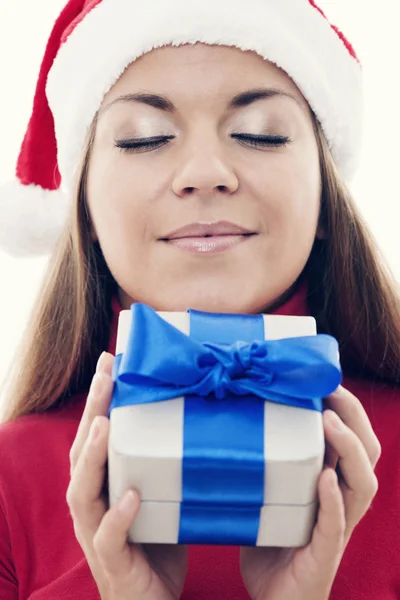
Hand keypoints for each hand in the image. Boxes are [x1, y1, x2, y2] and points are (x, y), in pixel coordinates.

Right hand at [67, 352, 187, 599]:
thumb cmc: (157, 541)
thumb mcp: (161, 493)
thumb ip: (167, 461)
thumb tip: (203, 415)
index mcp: (104, 485)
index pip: (95, 434)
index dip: (98, 399)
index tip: (110, 361)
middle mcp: (92, 505)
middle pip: (82, 452)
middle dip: (92, 411)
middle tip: (105, 374)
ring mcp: (97, 535)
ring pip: (83, 492)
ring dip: (93, 456)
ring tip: (105, 424)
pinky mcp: (114, 564)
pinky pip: (109, 539)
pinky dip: (117, 516)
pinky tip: (132, 496)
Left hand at [239, 385, 380, 599]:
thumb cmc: (269, 541)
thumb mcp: (270, 492)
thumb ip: (265, 462)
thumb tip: (236, 417)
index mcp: (331, 486)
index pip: (353, 442)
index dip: (348, 411)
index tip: (328, 380)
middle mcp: (341, 503)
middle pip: (368, 455)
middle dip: (355, 418)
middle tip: (333, 389)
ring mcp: (336, 530)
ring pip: (362, 485)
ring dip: (348, 449)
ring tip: (329, 421)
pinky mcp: (323, 555)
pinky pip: (335, 525)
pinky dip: (333, 500)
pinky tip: (326, 478)